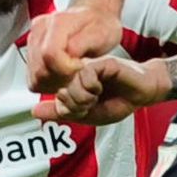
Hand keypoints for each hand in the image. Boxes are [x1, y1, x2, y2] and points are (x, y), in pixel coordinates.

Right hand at [22, 6, 122, 92]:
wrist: (95, 17)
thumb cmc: (100, 25)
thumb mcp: (101, 33)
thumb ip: (81, 45)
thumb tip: (67, 56)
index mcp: (57, 22)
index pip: (49, 54)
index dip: (65, 69)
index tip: (80, 65)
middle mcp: (40, 29)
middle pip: (40, 69)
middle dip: (61, 78)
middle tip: (77, 72)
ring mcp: (33, 41)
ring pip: (35, 77)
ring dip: (54, 83)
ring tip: (71, 74)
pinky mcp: (31, 52)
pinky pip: (34, 79)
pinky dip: (48, 83)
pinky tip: (62, 75)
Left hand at [35, 52, 175, 124]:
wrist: (141, 94)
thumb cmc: (117, 102)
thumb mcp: (86, 114)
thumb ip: (61, 112)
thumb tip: (34, 111)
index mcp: (70, 84)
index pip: (55, 98)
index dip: (67, 109)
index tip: (83, 109)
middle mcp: (75, 74)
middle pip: (61, 91)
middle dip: (76, 104)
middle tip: (91, 103)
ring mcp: (87, 66)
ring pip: (71, 83)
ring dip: (84, 96)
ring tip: (96, 95)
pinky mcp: (100, 62)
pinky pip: (85, 74)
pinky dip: (91, 86)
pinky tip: (100, 86)